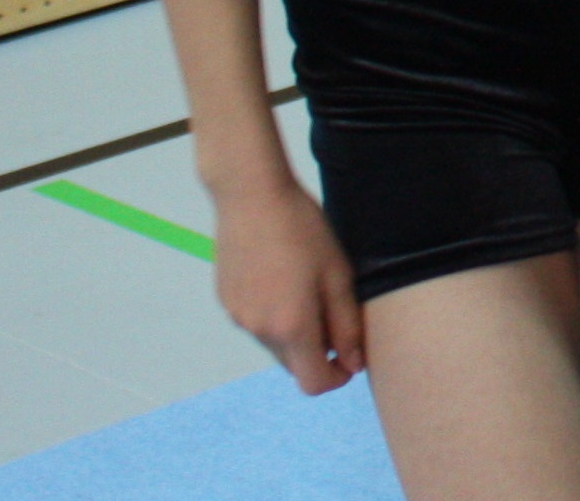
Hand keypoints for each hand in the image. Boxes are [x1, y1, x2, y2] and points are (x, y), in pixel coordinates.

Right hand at [209, 174, 364, 392]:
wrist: (251, 197)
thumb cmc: (303, 230)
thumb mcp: (337, 275)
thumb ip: (347, 325)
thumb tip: (353, 364)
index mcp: (291, 327)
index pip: (313, 383)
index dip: (337, 377)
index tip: (351, 358)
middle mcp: (259, 331)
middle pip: (293, 364)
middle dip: (317, 351)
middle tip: (334, 311)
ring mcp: (238, 317)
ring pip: (275, 343)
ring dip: (295, 331)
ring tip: (307, 285)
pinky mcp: (226, 301)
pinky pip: (256, 323)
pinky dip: (274, 315)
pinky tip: (283, 277)